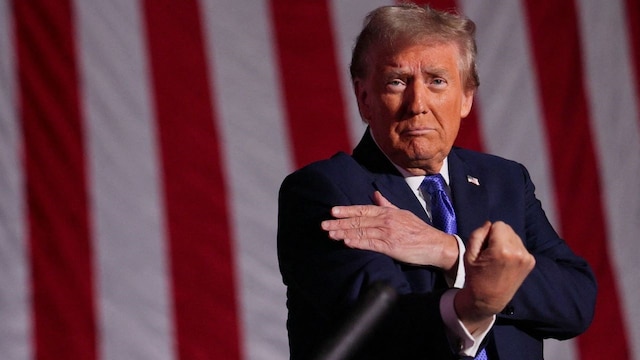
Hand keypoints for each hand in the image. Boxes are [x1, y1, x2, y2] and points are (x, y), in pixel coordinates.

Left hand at [320, 191, 458, 271]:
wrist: (435, 244)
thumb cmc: (418, 230)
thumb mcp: (402, 213)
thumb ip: (387, 205)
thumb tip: (375, 195)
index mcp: (387, 212)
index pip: (363, 210)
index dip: (347, 210)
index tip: (332, 211)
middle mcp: (386, 220)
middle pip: (358, 221)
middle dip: (339, 223)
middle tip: (323, 224)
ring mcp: (388, 233)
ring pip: (362, 232)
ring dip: (344, 233)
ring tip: (330, 234)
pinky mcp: (391, 247)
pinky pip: (371, 244)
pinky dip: (358, 242)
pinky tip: (346, 242)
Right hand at [455, 221, 535, 332]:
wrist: (489, 300)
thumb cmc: (475, 277)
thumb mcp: (469, 255)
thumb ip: (477, 235)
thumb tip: (489, 224)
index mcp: (502, 249)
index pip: (498, 224)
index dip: (488, 233)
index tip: (484, 247)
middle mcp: (518, 251)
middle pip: (508, 229)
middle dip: (498, 236)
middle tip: (490, 253)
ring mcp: (527, 257)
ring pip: (514, 236)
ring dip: (506, 242)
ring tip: (498, 258)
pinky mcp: (531, 262)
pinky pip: (520, 246)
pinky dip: (513, 250)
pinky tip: (506, 262)